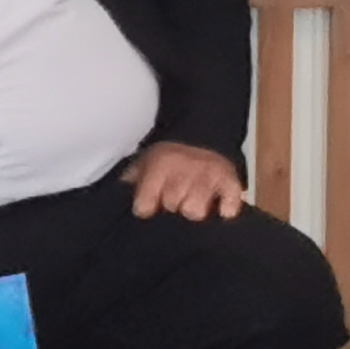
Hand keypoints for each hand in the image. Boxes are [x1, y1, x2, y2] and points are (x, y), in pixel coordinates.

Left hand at [125, 141, 246, 222]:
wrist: (203, 136)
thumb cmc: (167, 161)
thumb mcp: (142, 165)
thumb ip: (129, 183)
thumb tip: (118, 200)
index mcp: (160, 165)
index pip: (145, 206)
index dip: (146, 209)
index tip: (148, 207)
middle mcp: (185, 168)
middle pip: (171, 206)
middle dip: (171, 207)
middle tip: (174, 198)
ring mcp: (209, 175)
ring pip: (194, 211)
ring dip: (192, 209)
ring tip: (191, 200)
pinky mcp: (231, 181)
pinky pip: (228, 207)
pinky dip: (225, 209)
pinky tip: (218, 207)